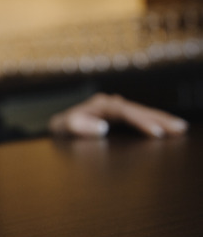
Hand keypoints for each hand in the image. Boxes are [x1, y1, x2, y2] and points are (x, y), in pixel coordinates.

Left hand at [49, 93, 187, 137]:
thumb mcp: (64, 128)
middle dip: (159, 119)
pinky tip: (165, 126)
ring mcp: (115, 108)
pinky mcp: (118, 114)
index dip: (141, 121)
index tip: (156, 132)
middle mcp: (110, 103)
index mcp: (100, 105)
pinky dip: (152, 120)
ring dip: (160, 119)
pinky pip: (138, 116)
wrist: (57, 125)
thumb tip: (102, 128)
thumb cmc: (61, 127)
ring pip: (141, 111)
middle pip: (138, 109)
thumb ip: (79, 126)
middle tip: (179, 128)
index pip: (125, 112)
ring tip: (179, 128)